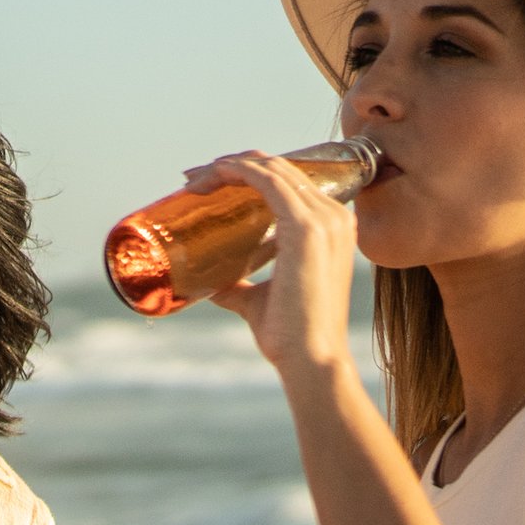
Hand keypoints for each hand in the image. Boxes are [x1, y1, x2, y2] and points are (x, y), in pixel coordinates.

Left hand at [199, 148, 359, 384]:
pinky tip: (212, 174)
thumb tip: (211, 284)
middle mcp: (334, 215)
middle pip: (278, 168)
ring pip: (271, 168)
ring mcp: (323, 218)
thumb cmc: (289, 334)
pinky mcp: (306, 226)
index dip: (246, 173)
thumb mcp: (259, 298)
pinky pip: (267, 179)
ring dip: (228, 165)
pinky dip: (236, 170)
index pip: (288, 181)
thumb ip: (239, 286)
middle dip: (231, 166)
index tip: (206, 184)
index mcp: (331, 227)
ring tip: (193, 179)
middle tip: (191, 180)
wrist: (310, 359)